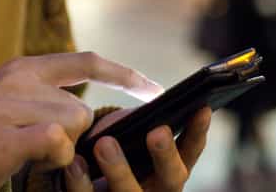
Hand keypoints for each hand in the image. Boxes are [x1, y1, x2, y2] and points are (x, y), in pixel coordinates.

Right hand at [0, 52, 162, 190]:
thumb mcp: (16, 98)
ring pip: (71, 127)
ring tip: (29, 151)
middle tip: (42, 144)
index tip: (153, 89)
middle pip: (81, 110)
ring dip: (61, 149)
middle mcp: (19, 79)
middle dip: (74, 136)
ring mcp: (10, 106)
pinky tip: (31, 158)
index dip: (124, 75)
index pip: (87, 61)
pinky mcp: (4, 135)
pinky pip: (55, 142)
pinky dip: (53, 157)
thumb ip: (51, 95)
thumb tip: (100, 111)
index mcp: (26, 66)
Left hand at [62, 106, 212, 191]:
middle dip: (164, 156)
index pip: (190, 152)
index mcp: (168, 171)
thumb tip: (153, 93)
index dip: (197, 133)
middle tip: (156, 131)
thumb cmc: (112, 148)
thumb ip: (143, 123)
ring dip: (119, 170)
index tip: (201, 108)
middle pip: (171, 180)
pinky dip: (81, 182)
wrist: (81, 182)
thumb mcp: (131, 135)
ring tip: (104, 144)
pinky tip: (74, 163)